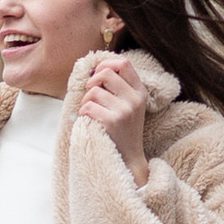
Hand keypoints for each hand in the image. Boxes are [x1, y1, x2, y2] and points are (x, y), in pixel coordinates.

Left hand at [74, 51, 149, 185]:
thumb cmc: (123, 130)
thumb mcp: (130, 106)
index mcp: (140, 93)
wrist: (128, 159)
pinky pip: (88, 106)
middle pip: (106, 73)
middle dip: (92, 81)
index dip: (107, 64)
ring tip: (90, 112)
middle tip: (90, 94)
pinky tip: (88, 121)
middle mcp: (135, 99)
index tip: (98, 74)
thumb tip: (96, 68)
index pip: (124, 64)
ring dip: (86, 100)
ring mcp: (124, 110)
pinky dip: (83, 113)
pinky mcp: (112, 121)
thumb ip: (120, 87)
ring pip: (94, 91)